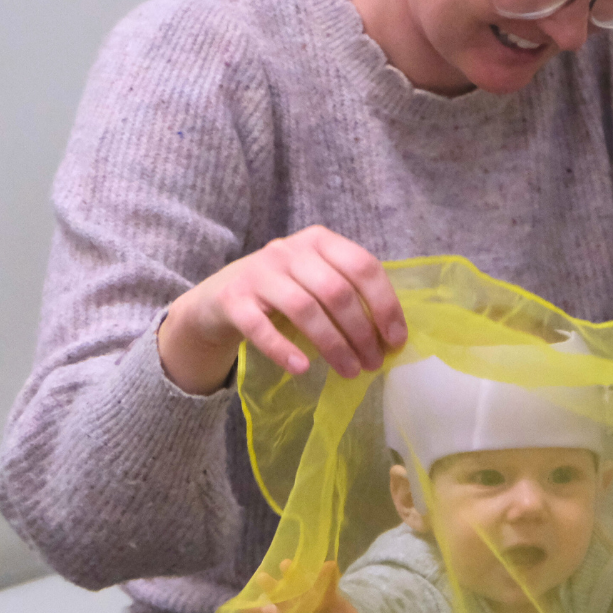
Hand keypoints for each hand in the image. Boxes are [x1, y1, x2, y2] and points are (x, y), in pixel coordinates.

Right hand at [158, 226, 407, 394]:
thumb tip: (391, 337)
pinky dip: (284, 349)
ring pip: (305, 309)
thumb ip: (349, 295)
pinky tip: (302, 369)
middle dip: (361, 332)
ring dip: (333, 345)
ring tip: (350, 371)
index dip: (385, 305)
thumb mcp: (316, 281)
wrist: (217, 299)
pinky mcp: (232, 299)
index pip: (363, 266)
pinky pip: (261, 327)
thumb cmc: (282, 293)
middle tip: (373, 363)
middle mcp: (289, 250)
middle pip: (337, 291)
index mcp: (319, 241)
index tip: (395, 340)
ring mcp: (258, 272)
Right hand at [242, 559, 385, 612]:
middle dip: (291, 574)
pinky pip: (258, 611)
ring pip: (276, 591)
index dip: (328, 575)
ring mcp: (285, 602)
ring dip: (269, 585)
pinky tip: (239, 606)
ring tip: (262, 578)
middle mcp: (302, 593)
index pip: (327, 581)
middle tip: (286, 563)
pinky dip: (249, 609)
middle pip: (297, 581)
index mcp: (322, 593)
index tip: (330, 565)